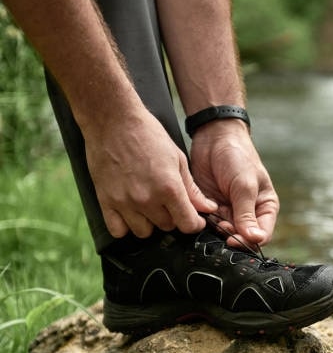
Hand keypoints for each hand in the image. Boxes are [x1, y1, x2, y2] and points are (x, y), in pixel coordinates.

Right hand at [84, 107, 217, 237]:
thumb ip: (192, 189)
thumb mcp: (178, 159)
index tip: (194, 219)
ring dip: (150, 222)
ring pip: (143, 232)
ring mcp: (124, 202)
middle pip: (167, 227)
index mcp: (169, 187)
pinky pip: (117, 231)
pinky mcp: (106, 201)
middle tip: (169, 202)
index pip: (187, 224)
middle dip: (172, 218)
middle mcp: (147, 199)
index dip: (194, 223)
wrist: (113, 120)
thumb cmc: (147, 134)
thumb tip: (207, 207)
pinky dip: (125, 226)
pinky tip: (131, 213)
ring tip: (149, 206)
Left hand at [190, 120, 278, 247]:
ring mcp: (228, 210)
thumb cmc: (238, 157)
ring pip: (223, 232)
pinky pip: (207, 223)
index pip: (262, 234)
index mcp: (264, 207)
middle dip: (231, 235)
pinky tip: (202, 213)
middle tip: (221, 225)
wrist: (214, 137)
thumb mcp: (245, 185)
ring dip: (216, 229)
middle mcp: (247, 212)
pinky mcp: (211, 207)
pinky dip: (204, 222)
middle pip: (241, 237)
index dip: (250, 242)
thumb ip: (246, 213)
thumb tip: (254, 239)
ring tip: (212, 216)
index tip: (235, 240)